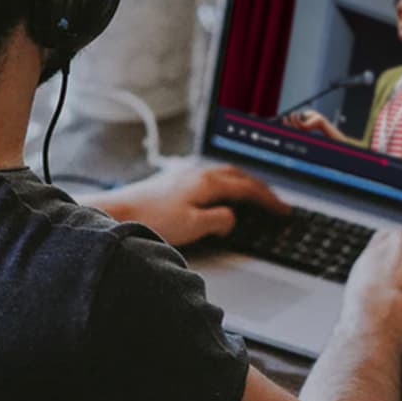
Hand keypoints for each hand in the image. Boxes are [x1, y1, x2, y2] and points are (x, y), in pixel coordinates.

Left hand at [85, 162, 289, 246]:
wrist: (118, 212)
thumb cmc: (152, 219)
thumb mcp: (194, 226)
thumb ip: (219, 221)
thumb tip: (233, 218)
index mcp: (208, 182)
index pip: (248, 188)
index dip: (269, 200)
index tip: (283, 210)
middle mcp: (198, 173)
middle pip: (239, 176)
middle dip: (260, 188)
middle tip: (274, 201)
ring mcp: (186, 174)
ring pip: (224, 174)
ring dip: (243, 184)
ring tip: (252, 196)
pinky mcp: (174, 180)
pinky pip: (210, 177)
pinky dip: (225, 184)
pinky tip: (219, 194)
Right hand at [282, 109, 332, 133]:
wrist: (320, 119)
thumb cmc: (312, 117)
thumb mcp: (303, 116)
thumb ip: (297, 117)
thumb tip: (290, 114)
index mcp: (299, 130)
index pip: (290, 129)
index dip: (285, 125)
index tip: (283, 119)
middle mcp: (300, 131)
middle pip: (290, 130)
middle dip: (286, 124)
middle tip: (284, 117)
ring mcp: (303, 130)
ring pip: (293, 126)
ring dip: (291, 120)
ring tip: (293, 113)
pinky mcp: (305, 128)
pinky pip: (298, 123)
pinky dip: (295, 118)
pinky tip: (295, 114)